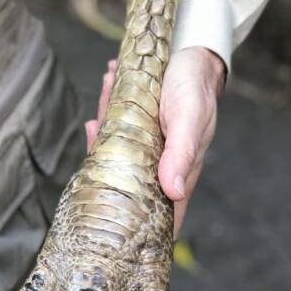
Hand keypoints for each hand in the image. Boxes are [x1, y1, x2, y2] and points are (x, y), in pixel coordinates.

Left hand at [86, 46, 225, 236]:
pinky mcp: (134, 125)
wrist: (192, 54)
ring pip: (114, 154)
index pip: (157, 213)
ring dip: (102, 137)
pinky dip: (105, 116)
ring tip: (96, 121)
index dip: (137, 227)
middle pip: (125, 183)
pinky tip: (100, 110)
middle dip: (104, 175)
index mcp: (176, 173)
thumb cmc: (196, 88)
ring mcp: (144, 145)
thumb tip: (174, 192)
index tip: (112, 236)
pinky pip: (113, 129)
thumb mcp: (190, 120)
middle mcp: (157, 164)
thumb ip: (181, 155)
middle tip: (95, 154)